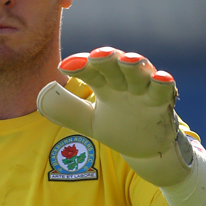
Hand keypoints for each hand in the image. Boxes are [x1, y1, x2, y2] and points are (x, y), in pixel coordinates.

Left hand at [37, 47, 192, 185]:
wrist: (145, 150)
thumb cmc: (117, 127)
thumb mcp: (89, 122)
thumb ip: (69, 110)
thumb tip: (42, 97)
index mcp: (104, 83)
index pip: (90, 69)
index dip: (79, 66)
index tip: (63, 66)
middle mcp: (123, 81)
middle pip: (114, 63)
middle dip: (106, 58)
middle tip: (96, 56)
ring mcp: (143, 89)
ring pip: (139, 71)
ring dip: (134, 64)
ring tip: (127, 60)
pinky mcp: (161, 102)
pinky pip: (163, 89)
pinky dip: (162, 82)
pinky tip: (160, 77)